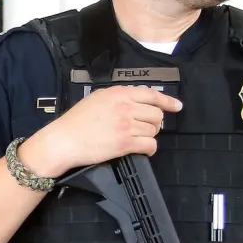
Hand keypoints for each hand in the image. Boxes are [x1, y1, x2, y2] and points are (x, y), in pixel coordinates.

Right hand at [22, 85, 181, 177]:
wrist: (65, 140)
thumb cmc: (77, 120)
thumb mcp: (97, 98)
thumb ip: (118, 96)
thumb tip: (136, 99)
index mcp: (119, 93)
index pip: (151, 95)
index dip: (168, 101)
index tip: (177, 106)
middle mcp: (126, 107)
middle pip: (156, 114)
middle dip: (155, 122)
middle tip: (145, 127)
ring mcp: (126, 126)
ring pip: (154, 130)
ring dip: (149, 135)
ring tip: (137, 138)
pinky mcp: (125, 144)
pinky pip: (149, 145)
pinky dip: (149, 148)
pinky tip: (143, 149)